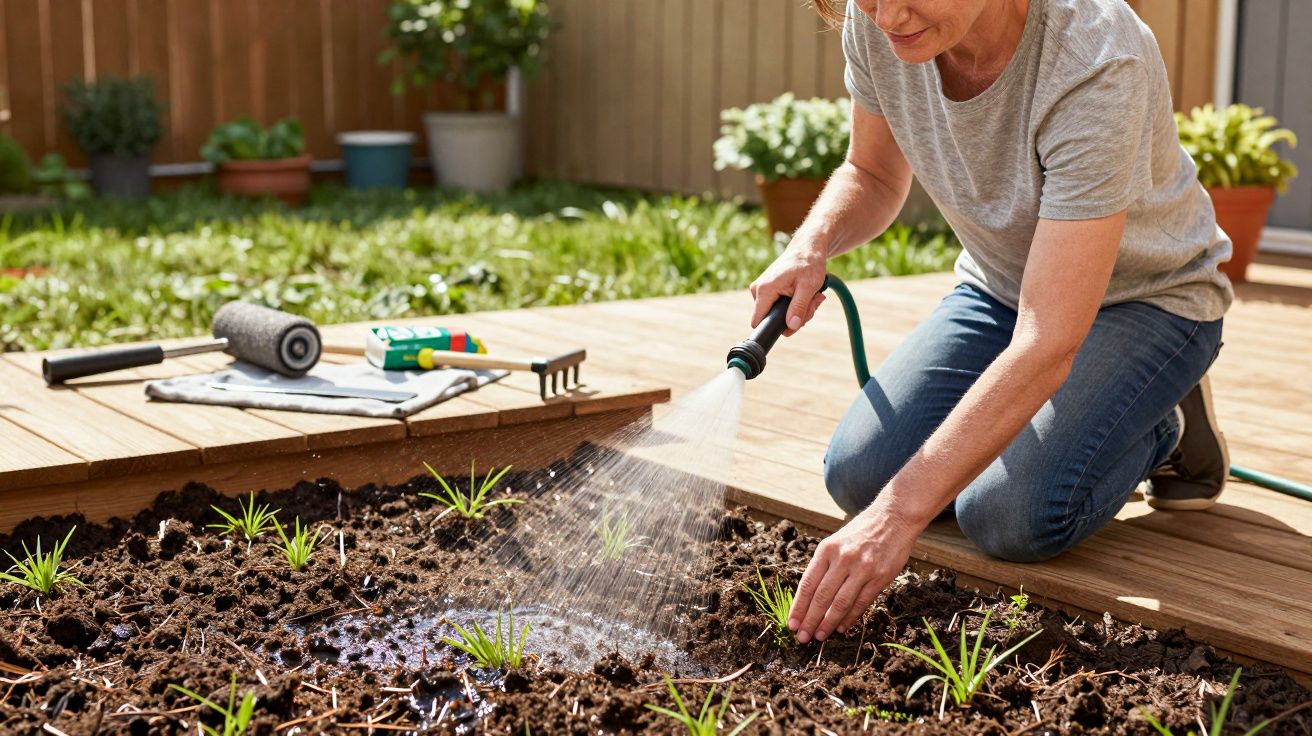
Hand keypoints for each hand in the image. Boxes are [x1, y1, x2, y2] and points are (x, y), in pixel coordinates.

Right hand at [749, 242, 827, 335]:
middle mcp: (757, 290)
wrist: (807, 248)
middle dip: (795, 317)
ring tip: (811, 296)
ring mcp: (760, 290)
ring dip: (798, 310)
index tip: (796, 322)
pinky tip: (804, 294)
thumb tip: (792, 327)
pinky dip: (794, 304)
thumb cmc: (809, 263)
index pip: (759, 322)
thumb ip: (799, 307)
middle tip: (812, 303)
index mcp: (764, 289)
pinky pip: (778, 306)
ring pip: (778, 314)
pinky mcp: (766, 290)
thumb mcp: (808, 286)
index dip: (777, 327)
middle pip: (773, 319)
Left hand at [788, 508, 917, 642]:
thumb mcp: (835, 541)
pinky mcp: (880, 577)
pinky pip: (861, 603)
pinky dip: (850, 618)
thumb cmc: (861, 531)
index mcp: (827, 549)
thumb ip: (824, 566)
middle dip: (809, 620)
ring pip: (840, 603)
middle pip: (821, 597)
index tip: (791, 623)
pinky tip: (841, 627)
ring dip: (828, 623)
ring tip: (819, 636)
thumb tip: (809, 597)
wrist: (894, 517)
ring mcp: (862, 569)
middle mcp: (842, 559)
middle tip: (802, 637)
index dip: (798, 607)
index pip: (807, 584)